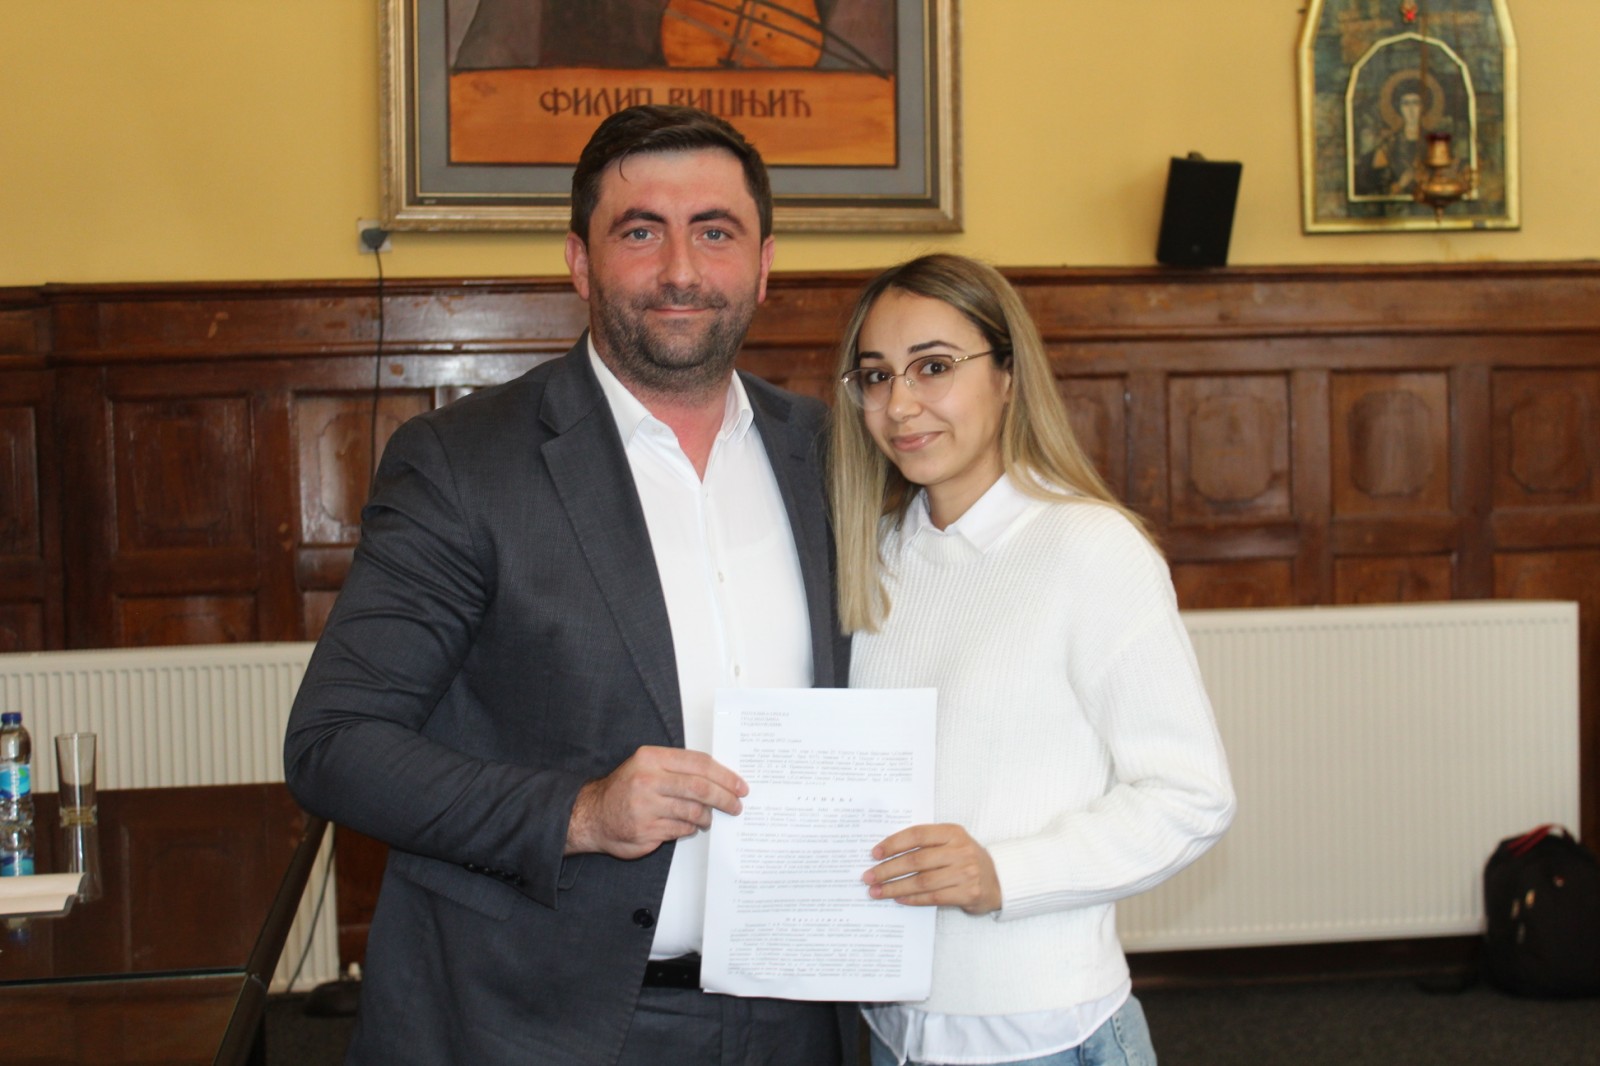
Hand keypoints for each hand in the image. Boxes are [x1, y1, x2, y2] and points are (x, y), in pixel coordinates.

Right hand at [565, 746, 746, 858]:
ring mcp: (646, 807)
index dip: (725, 775)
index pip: (699, 763)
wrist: (592, 815)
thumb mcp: (647, 766)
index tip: (740, 785)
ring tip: (708, 818)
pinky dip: (690, 829)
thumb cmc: (626, 788)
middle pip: (700, 788)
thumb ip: (678, 768)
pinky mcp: (646, 830)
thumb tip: (720, 778)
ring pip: (693, 811)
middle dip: (725, 798)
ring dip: (707, 817)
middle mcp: (648, 780)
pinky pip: (681, 830)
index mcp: (652, 758)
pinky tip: (688, 826)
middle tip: (737, 805)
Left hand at [862, 823, 1001, 915]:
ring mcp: (965, 872)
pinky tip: (898, 898)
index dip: (893, 844)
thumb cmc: (965, 860)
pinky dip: (912, 898)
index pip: (917, 835)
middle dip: (888, 870)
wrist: (999, 880)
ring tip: (877, 892)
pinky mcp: (968, 893)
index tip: (874, 854)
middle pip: (916, 860)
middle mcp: (960, 850)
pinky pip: (933, 897)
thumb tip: (886, 854)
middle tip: (868, 877)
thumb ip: (926, 844)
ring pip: (922, 881)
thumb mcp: (951, 843)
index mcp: (953, 832)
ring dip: (895, 887)